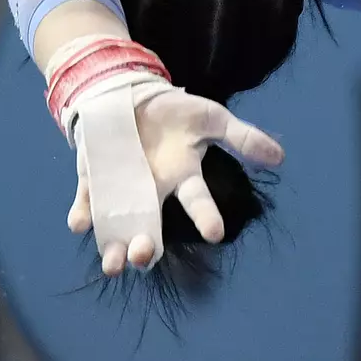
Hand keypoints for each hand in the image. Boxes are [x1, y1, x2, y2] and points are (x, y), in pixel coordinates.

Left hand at [65, 86, 283, 275]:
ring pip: (118, 228)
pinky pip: (87, 203)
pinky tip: (79, 224)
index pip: (197, 202)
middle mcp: (152, 193)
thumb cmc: (175, 112)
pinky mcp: (93, 181)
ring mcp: (121, 190)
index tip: (216, 233)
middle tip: (145, 254)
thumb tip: (280, 155)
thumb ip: (242, 137)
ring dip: (114, 248)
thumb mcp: (211, 117)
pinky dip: (83, 215)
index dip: (206, 217)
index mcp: (182, 180)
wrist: (131, 95)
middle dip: (147, 248)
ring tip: (114, 264)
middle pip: (150, 230)